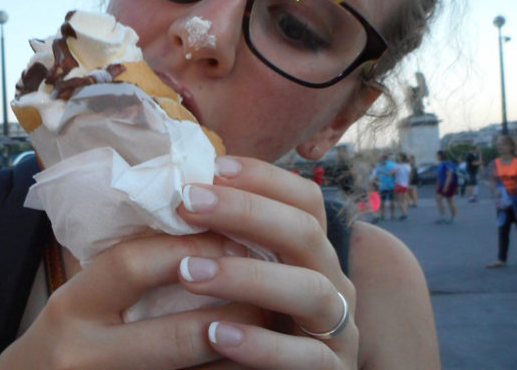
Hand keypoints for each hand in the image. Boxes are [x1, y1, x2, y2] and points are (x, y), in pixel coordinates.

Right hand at [0, 233, 268, 368]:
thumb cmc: (67, 334)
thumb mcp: (81, 294)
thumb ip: (127, 266)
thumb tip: (203, 220)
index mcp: (72, 307)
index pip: (133, 266)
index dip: (188, 247)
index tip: (233, 234)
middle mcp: (84, 355)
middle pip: (177, 334)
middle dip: (233, 307)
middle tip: (270, 281)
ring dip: (243, 348)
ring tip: (273, 320)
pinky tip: (253, 358)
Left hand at [175, 156, 358, 368]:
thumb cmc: (250, 325)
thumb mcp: (244, 276)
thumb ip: (226, 240)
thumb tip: (179, 190)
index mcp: (311, 254)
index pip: (304, 200)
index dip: (264, 177)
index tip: (212, 167)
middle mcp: (330, 282)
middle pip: (305, 232)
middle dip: (246, 212)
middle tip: (188, 203)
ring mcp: (336, 329)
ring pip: (311, 290)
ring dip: (249, 276)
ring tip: (191, 272)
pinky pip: (306, 358)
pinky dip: (263, 345)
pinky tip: (217, 334)